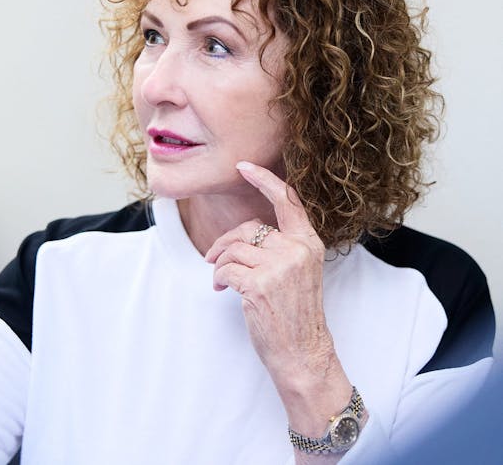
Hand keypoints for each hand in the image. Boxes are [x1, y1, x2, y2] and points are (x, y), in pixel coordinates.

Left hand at [204, 161, 351, 439]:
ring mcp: (278, 267)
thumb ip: (280, 246)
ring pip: (233, 248)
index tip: (244, 167)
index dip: (264, 180)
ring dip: (219, 263)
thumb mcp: (298, 271)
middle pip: (248, 227)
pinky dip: (218, 277)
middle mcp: (296, 250)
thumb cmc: (296, 314)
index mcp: (309, 243)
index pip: (287, 201)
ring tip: (221, 279)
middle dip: (224, 241)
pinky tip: (222, 289)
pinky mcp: (258, 285)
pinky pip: (225, 268)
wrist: (303, 353)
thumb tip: (245, 231)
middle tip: (212, 257)